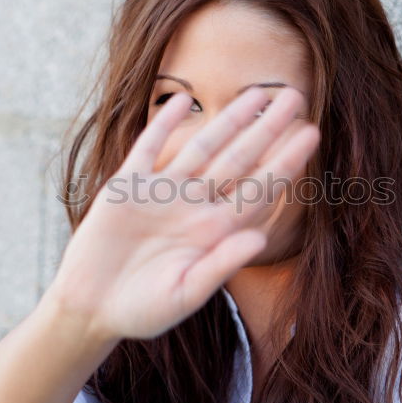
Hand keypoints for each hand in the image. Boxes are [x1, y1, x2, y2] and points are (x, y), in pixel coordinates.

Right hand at [49, 86, 319, 340]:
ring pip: (203, 146)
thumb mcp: (184, 295)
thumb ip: (221, 266)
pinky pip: (148, 147)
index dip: (285, 162)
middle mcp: (194, 206)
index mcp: (214, 232)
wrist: (90, 307)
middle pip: (239, 159)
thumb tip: (260, 238)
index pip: (259, 190)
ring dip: (229, 119)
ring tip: (258, 92)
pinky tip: (182, 101)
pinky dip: (164, 125)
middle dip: (267, 128)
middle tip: (296, 96)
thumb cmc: (142, 310)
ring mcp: (162, 193)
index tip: (311, 135)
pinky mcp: (127, 187)